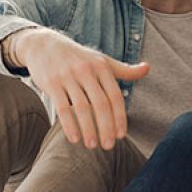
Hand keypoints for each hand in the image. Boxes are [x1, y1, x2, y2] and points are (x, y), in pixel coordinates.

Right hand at [11, 28, 149, 149]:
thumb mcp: (101, 60)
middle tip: (108, 146)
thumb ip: (124, 69)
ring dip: (89, 130)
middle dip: (106, 127)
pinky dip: (70, 125)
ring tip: (92, 145)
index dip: (119, 117)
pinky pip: (62, 108)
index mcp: (101, 66)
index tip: (121, 136)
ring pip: (81, 107)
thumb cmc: (78, 57)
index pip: (115, 96)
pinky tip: (74, 139)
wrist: (44, 45)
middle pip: (100, 104)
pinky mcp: (52, 83)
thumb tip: (147, 68)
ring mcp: (68, 76)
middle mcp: (86, 70)